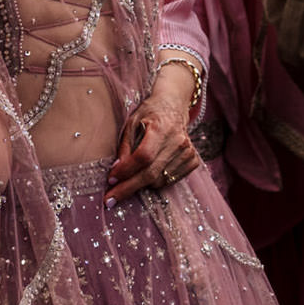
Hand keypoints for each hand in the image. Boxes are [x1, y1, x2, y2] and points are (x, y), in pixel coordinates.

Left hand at [108, 62, 199, 201]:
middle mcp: (178, 141)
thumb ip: (124, 147)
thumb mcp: (131, 123)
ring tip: (130, 178)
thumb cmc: (149, 113)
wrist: (173, 105)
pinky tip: (148, 173)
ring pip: (159, 181)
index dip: (126, 171)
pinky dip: (155, 182)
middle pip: (151, 173)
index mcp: (161, 127)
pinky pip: (170, 181)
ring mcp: (188, 152)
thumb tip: (116, 173)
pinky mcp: (193, 160)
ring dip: (141, 184)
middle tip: (110, 199)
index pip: (143, 156)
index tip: (111, 180)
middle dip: (128, 188)